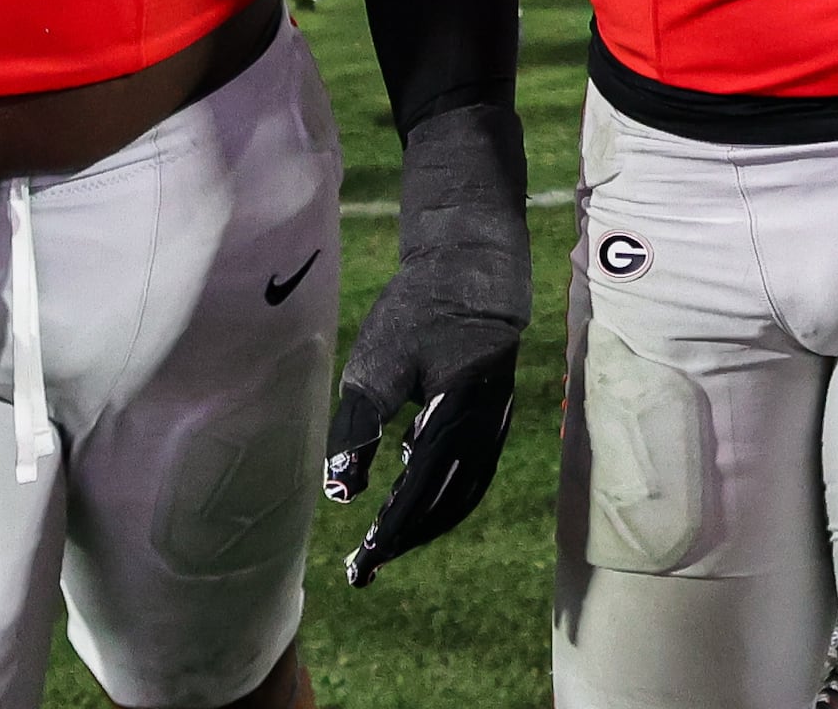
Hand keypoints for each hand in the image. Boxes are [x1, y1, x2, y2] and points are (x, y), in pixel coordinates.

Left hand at [329, 106, 528, 585]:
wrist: (472, 271)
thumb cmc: (418, 312)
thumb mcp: (376, 365)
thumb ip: (359, 429)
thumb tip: (341, 493)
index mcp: (454, 418)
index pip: (419, 492)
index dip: (389, 531)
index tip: (360, 561)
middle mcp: (484, 431)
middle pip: (445, 505)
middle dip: (404, 539)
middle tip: (365, 566)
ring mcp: (496, 428)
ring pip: (463, 495)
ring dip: (425, 526)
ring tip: (387, 544)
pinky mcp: (494, 421)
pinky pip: (473, 477)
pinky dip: (444, 501)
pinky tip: (415, 498)